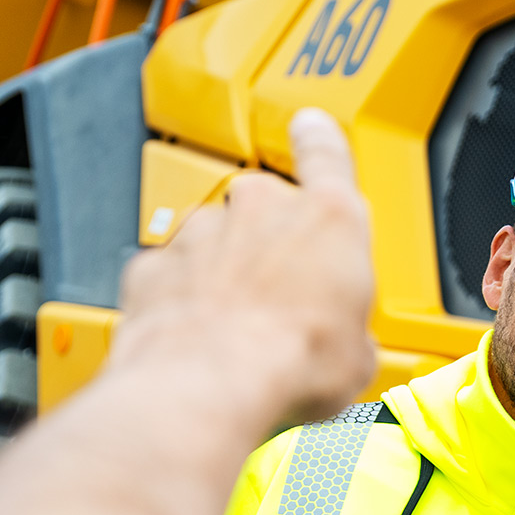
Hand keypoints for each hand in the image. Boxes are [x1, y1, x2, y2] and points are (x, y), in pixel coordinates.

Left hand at [116, 107, 377, 425]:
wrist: (209, 386)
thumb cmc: (288, 362)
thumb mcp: (359, 355)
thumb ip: (353, 329)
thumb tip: (346, 345)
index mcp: (329, 219)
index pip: (327, 154)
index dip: (320, 139)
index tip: (313, 127)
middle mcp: (261, 209)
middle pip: (267, 210)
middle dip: (273, 248)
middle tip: (285, 301)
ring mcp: (202, 232)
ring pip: (217, 243)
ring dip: (227, 277)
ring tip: (240, 332)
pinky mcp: (155, 265)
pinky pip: (172, 276)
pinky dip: (183, 301)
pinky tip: (199, 340)